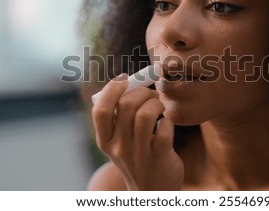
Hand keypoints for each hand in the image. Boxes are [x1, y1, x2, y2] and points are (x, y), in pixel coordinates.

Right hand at [91, 75, 183, 189]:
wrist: (152, 190)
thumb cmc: (137, 156)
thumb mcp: (120, 142)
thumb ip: (120, 117)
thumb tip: (130, 82)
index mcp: (105, 141)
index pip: (100, 110)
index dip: (112, 89)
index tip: (124, 79)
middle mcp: (119, 148)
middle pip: (126, 106)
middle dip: (142, 92)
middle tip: (151, 94)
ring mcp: (139, 155)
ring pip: (145, 116)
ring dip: (156, 104)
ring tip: (160, 107)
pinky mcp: (159, 159)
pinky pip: (164, 131)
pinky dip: (168, 122)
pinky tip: (167, 125)